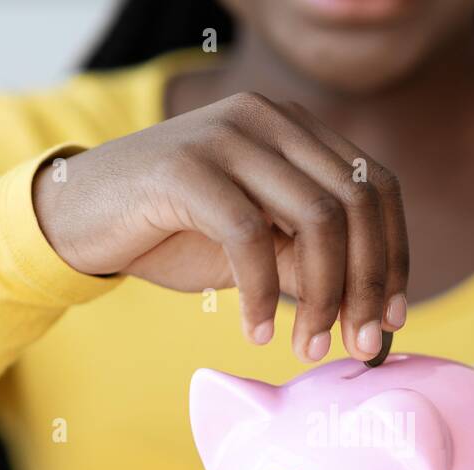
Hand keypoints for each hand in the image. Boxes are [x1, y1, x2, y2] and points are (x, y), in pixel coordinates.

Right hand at [32, 92, 408, 361]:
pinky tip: (256, 333)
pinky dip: (262, 295)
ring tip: (309, 347)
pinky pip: (251, 237)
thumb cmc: (173, 233)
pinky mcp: (186, 166)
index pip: (376, 185)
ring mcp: (228, 134)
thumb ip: (312, 265)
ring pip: (315, 218)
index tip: (393, 318)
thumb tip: (374, 312)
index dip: (394, 254)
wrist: (78, 218)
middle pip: (356, 201)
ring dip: (323, 295)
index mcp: (295, 128)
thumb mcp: (259, 251)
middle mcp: (269, 118)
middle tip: (361, 345)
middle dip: (368, 283)